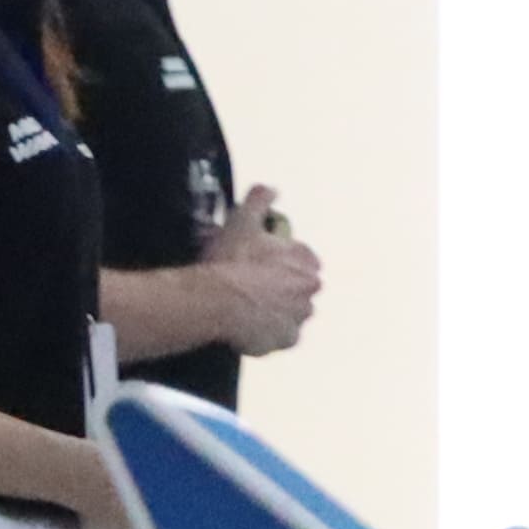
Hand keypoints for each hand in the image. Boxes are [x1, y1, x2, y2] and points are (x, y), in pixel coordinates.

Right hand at [204, 189, 320, 351]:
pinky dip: (267, 334)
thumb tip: (271, 188)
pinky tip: (247, 328)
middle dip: (277, 287)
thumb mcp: (242, 222)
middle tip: (248, 286)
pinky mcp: (285, 340)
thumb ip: (260, 201)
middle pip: (296, 288)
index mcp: (306, 263)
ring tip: (245, 308)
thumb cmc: (232, 261)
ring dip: (273, 311)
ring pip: (289, 313)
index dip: (278, 261)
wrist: (218, 301)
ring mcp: (299, 318)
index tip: (258, 263)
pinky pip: (278, 337)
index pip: (302, 260)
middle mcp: (310, 291)